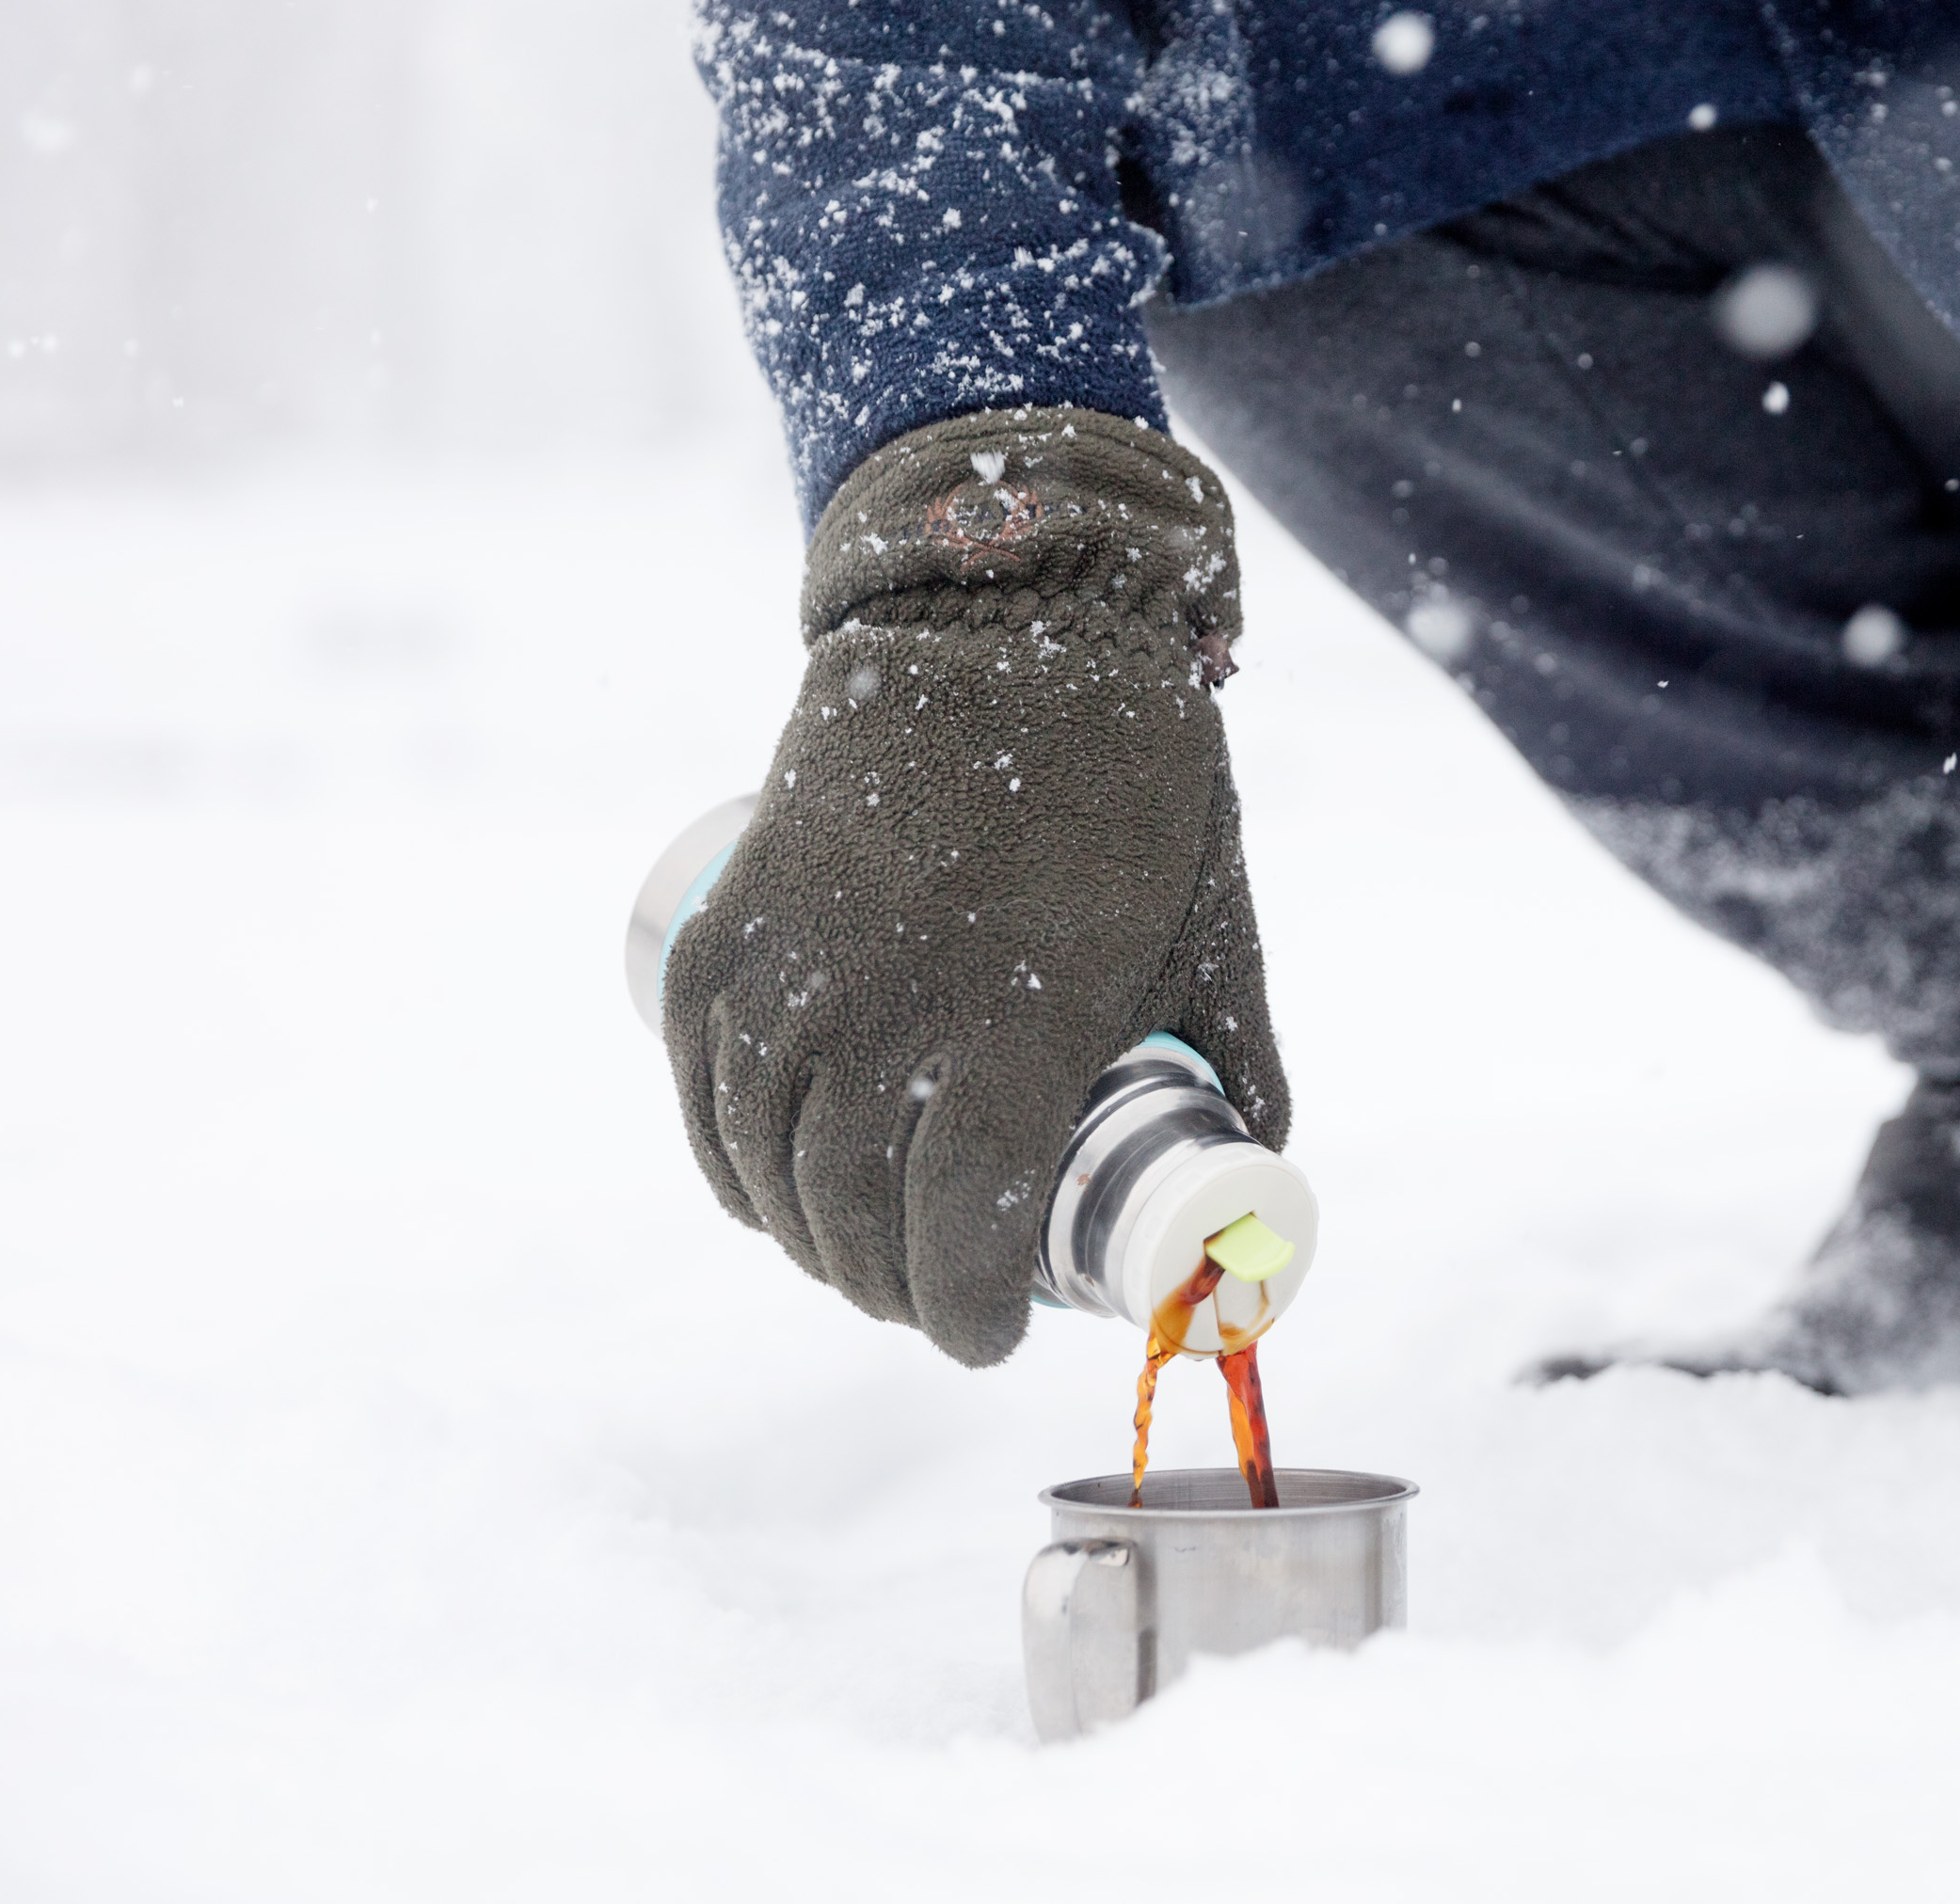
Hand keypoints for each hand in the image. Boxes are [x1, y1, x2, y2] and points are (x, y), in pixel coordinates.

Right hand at [662, 408, 1286, 1364]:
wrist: (1003, 622)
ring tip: (869, 1256)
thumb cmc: (1133, 786)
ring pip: (769, 1177)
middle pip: (856, 1231)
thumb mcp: (1214, 929)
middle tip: (941, 1298)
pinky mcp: (725, 939)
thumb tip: (1254, 1177)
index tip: (995, 1336)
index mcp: (1008, 1037)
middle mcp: (876, 1023)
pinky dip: (733, 1167)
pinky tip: (776, 1195)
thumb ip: (1238, 1061)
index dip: (970, 1320)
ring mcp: (785, 980)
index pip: (959, 1248)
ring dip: (814, 1243)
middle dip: (897, 1293)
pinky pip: (705, 1100)